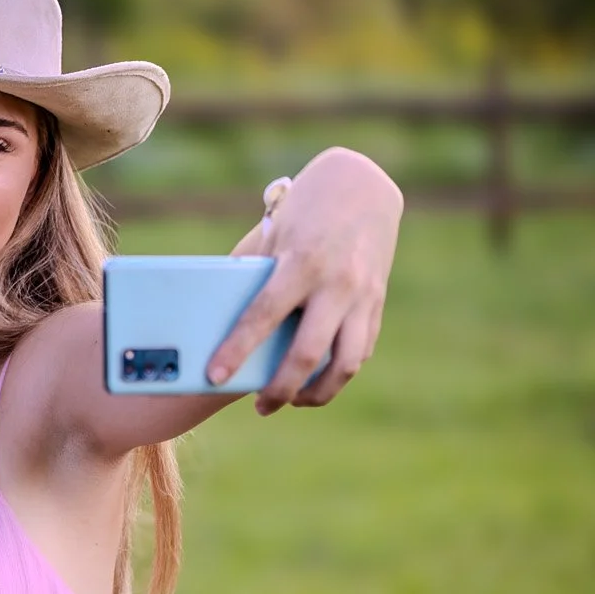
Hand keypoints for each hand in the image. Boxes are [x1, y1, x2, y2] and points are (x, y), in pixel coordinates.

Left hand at [210, 146, 402, 413]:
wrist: (362, 186)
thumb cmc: (303, 210)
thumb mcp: (272, 235)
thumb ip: (254, 275)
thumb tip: (221, 319)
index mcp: (300, 262)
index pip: (262, 316)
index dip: (236, 350)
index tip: (215, 377)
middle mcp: (336, 283)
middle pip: (307, 352)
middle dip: (281, 388)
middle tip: (260, 407)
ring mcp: (363, 295)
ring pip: (346, 362)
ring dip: (318, 391)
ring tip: (294, 402)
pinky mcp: (379, 301)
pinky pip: (361, 349)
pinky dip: (340, 371)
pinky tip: (319, 380)